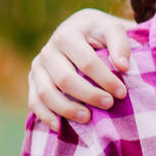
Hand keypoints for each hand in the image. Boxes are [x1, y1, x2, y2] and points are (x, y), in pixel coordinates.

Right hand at [28, 9, 136, 130]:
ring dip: (66, 109)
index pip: (87, 62)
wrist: (77, 29)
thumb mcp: (112, 29)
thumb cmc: (98, 32)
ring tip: (88, 118)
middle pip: (65, 79)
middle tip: (109, 104)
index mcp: (67, 36)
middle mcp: (48, 51)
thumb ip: (120, 44)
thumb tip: (123, 66)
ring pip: (46, 93)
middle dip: (88, 95)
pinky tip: (60, 126)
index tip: (122, 92)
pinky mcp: (33, 80)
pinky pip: (34, 101)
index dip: (105, 79)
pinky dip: (45, 116)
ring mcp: (38, 66)